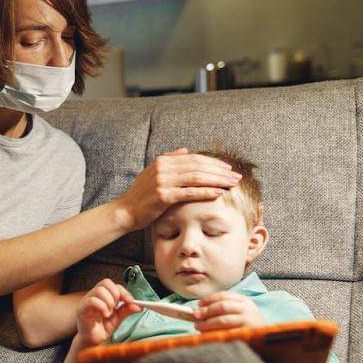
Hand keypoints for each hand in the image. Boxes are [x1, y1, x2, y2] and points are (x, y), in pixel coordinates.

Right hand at [76, 279, 140, 346]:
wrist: (93, 342)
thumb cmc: (102, 328)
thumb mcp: (118, 318)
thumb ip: (126, 311)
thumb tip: (139, 306)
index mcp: (102, 296)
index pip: (113, 285)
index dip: (123, 291)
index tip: (131, 301)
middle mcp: (94, 295)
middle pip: (105, 282)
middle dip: (116, 294)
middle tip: (117, 306)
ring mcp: (86, 301)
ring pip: (99, 290)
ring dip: (109, 301)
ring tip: (110, 313)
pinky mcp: (82, 309)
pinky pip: (91, 301)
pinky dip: (102, 306)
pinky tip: (105, 315)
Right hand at [114, 148, 241, 231]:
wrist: (125, 211)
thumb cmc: (141, 195)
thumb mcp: (153, 173)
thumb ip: (169, 160)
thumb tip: (185, 150)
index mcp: (162, 161)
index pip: (194, 158)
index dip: (213, 162)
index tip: (228, 168)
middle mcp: (163, 168)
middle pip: (198, 166)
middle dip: (220, 171)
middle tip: (236, 176)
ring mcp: (162, 182)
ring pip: (197, 178)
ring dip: (217, 180)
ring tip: (232, 184)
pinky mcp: (163, 196)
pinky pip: (190, 193)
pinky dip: (206, 192)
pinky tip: (219, 193)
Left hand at [193, 291, 264, 330]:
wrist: (265, 341)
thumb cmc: (247, 326)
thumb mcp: (238, 313)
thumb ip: (222, 310)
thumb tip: (197, 311)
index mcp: (245, 301)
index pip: (224, 295)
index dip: (209, 299)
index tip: (198, 304)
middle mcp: (248, 309)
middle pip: (222, 306)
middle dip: (206, 311)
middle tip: (195, 315)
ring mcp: (248, 322)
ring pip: (223, 320)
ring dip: (208, 323)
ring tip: (198, 327)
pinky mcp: (246, 335)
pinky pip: (227, 333)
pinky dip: (215, 333)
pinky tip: (208, 335)